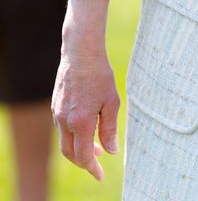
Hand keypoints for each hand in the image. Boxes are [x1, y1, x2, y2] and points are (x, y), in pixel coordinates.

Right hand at [52, 0, 119, 179]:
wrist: (81, 51)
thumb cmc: (100, 74)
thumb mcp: (111, 101)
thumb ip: (110, 128)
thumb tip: (112, 151)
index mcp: (80, 121)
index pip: (82, 156)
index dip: (92, 168)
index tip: (100, 175)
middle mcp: (64, 120)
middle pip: (70, 153)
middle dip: (84, 161)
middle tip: (98, 162)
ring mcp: (57, 112)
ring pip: (65, 140)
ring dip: (79, 147)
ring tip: (96, 145)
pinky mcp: (55, 104)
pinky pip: (62, 127)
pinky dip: (73, 134)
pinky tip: (86, 126)